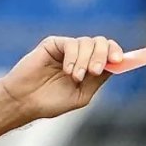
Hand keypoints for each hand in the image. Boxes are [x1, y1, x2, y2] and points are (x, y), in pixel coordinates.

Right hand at [0, 35, 124, 122]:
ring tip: (75, 77)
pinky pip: (71, 43)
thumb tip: (113, 67)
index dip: (116, 53)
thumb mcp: (81, 96)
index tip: (119, 60)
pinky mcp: (54, 44)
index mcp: (90, 68)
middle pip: (101, 43)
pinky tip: (67, 70)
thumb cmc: (51, 102)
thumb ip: (97, 81)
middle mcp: (81, 56)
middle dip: (102, 56)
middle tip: (94, 72)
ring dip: (85, 61)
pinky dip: (72, 57)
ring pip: (87, 43)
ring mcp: (67, 49)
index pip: (109, 54)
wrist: (26, 101)